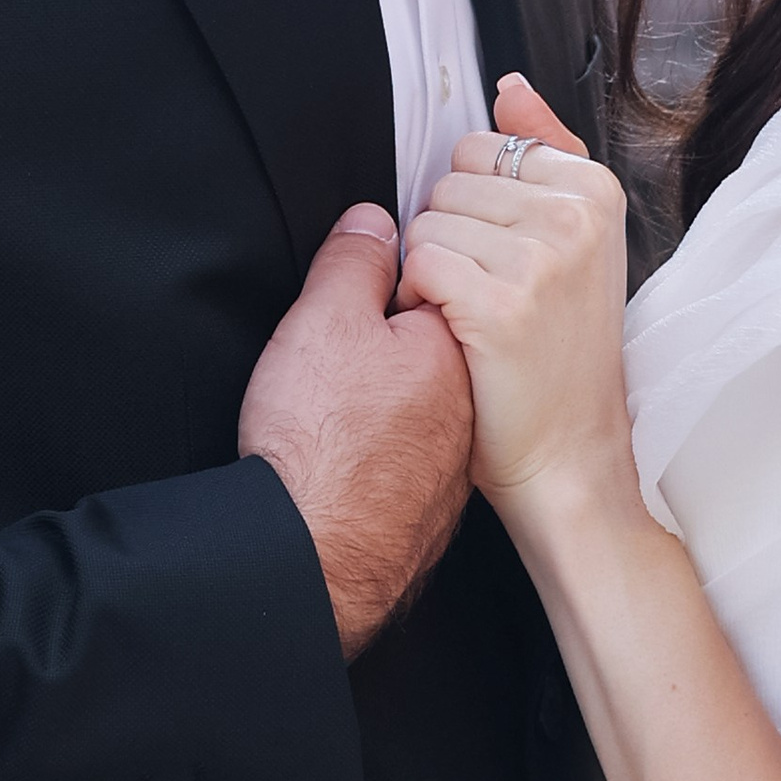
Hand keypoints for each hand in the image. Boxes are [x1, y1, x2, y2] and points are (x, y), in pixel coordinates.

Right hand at [240, 205, 473, 656]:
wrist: (312, 557)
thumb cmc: (316, 442)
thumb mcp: (324, 320)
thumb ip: (355, 261)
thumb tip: (376, 222)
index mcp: (452, 348)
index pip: (438, 283)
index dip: (387, 281)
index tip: (349, 296)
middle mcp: (468, 406)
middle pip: (429, 344)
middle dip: (385, 339)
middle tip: (332, 361)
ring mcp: (452, 462)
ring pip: (418, 403)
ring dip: (384, 395)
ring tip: (330, 409)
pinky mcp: (430, 507)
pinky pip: (408, 454)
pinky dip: (381, 446)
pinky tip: (345, 455)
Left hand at [399, 76, 633, 528]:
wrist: (569, 455)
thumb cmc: (561, 354)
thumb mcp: (575, 240)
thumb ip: (544, 151)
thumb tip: (509, 87)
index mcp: (595, 190)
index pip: (484, 148)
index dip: (474, 205)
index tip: (507, 255)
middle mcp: (575, 216)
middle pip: (448, 182)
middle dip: (449, 237)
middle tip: (490, 294)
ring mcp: (542, 259)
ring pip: (426, 223)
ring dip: (430, 273)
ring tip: (474, 317)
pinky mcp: (500, 305)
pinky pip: (419, 265)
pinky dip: (419, 303)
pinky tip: (455, 335)